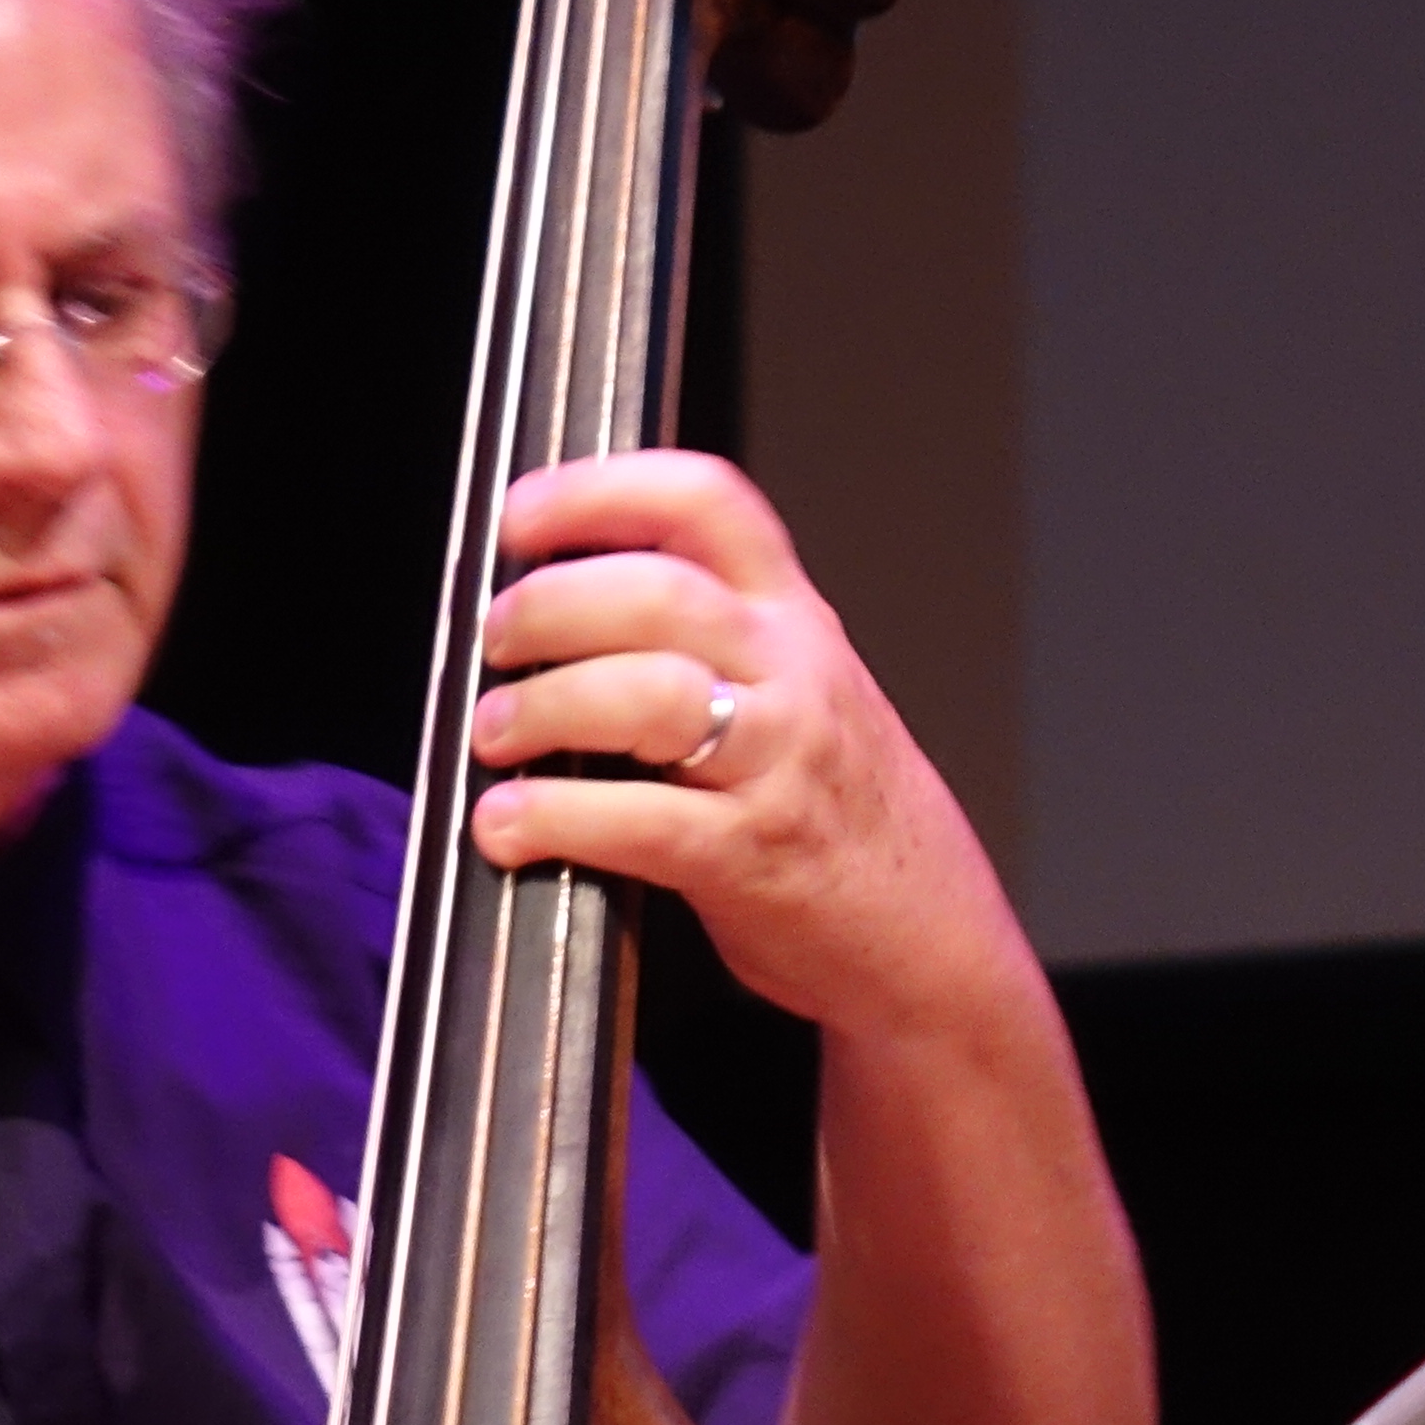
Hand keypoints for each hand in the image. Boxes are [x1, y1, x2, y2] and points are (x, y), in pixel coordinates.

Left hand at [464, 448, 1028, 1038]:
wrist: (929, 933)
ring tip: (495, 735)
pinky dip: (554, 818)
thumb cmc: (846, 814)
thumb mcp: (800, 689)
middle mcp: (792, 672)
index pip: (706, 503)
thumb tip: (561, 615)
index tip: (522, 516)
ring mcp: (777, 762)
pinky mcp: (751, 855)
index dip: (601, 491)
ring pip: (647, 694)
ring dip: (543, 708)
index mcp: (795, 617)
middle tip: (497, 642)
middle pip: (658, 592)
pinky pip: (639, 820)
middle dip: (549, 607)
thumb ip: (710, 642)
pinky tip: (508, 826)